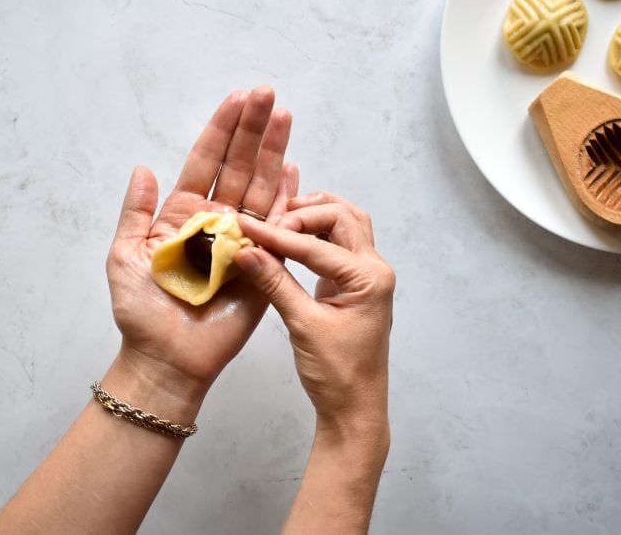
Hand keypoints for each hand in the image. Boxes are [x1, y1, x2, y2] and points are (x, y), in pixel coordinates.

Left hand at [106, 86, 296, 403]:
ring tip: (284, 116)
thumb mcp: (124, 256)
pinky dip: (287, 198)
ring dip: (273, 152)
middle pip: (238, 166)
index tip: (238, 98)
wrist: (166, 359)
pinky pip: (278, 228)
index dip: (221, 130)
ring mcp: (242, 240)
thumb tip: (143, 168)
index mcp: (183, 215)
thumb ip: (135, 213)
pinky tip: (294, 167)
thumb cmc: (142, 312)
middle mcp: (216, 221)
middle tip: (267, 93)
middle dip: (252, 129)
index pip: (206, 162)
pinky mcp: (263, 265)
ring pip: (260, 188)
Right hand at [234, 191, 393, 430]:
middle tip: (268, 224)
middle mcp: (375, 269)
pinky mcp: (353, 284)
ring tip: (279, 221)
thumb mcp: (303, 324)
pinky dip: (316, 234)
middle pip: (343, 218)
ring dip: (314, 217)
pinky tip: (290, 238)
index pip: (318, 245)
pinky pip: (339, 245)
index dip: (279, 236)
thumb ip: (275, 283)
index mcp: (370, 278)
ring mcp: (367, 275)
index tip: (247, 228)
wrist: (353, 407)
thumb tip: (245, 250)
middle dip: (304, 214)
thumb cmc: (336, 373)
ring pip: (345, 225)